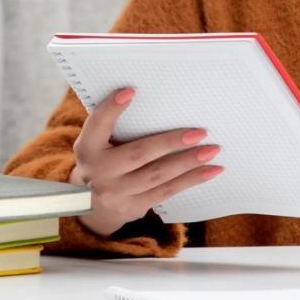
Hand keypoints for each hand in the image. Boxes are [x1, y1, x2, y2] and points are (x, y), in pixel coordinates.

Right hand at [69, 87, 224, 237]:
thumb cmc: (102, 161)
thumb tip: (144, 97)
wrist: (91, 205)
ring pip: (158, 175)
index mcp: (87, 148)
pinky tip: (210, 171)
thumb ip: (113, 124)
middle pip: (139, 154)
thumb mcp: (97, 143)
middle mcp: (99, 172)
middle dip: (171, 143)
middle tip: (200, 133)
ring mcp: (116, 193)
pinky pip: (167, 191)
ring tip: (212, 150)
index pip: (97, 125)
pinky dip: (190, 180)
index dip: (111, 108)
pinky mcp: (133, 207)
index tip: (131, 91)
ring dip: (188, 162)